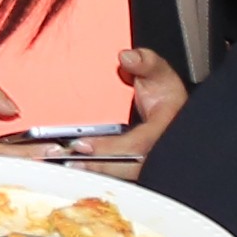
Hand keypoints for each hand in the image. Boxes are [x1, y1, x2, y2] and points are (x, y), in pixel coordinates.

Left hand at [43, 47, 189, 178]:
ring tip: (60, 166)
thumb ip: (146, 63)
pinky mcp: (134, 173)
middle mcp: (157, 156)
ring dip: (90, 174)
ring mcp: (146, 168)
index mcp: (164, 133)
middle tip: (63, 160)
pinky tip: (70, 171)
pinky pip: (114, 179)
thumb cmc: (167, 100)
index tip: (81, 144)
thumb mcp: (160, 75)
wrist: (176, 120)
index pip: (135, 146)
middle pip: (124, 171)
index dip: (108, 148)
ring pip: (118, 179)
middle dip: (93, 167)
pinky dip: (93, 175)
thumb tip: (127, 57)